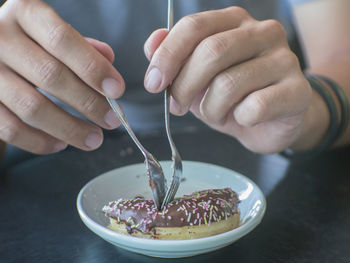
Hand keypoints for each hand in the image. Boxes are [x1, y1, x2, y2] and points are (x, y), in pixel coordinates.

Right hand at [0, 0, 124, 153]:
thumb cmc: (35, 44)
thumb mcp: (55, 33)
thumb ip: (82, 46)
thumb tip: (109, 60)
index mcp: (26, 13)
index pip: (62, 40)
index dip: (93, 68)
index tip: (117, 91)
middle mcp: (0, 37)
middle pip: (51, 76)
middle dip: (89, 104)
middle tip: (113, 120)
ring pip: (32, 107)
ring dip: (70, 129)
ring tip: (94, 139)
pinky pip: (11, 128)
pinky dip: (40, 141)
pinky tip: (61, 144)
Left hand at [143, 7, 312, 153]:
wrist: (269, 121)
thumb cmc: (230, 96)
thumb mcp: (196, 76)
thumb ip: (174, 56)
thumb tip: (152, 43)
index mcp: (234, 22)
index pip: (194, 26)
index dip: (168, 56)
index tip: (153, 84)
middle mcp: (263, 32)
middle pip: (211, 52)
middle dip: (184, 87)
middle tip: (176, 106)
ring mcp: (285, 59)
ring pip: (228, 84)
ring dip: (210, 109)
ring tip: (214, 114)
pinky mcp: (298, 90)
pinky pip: (254, 107)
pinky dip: (239, 119)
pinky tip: (244, 118)